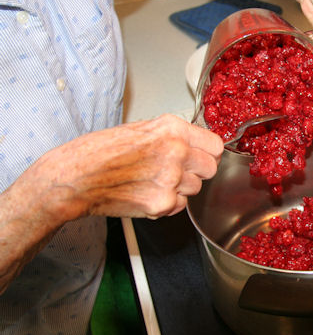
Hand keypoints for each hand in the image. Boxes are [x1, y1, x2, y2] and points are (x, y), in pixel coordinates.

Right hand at [0, 114, 222, 291]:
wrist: (76, 178)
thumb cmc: (100, 151)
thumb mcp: (141, 128)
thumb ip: (173, 135)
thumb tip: (195, 143)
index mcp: (172, 129)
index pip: (214, 145)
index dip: (207, 153)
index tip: (201, 156)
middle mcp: (176, 152)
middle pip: (210, 169)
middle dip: (197, 171)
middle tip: (177, 171)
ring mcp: (171, 179)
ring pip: (195, 188)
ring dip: (180, 188)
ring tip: (154, 181)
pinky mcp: (163, 204)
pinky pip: (180, 206)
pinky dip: (168, 204)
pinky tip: (147, 193)